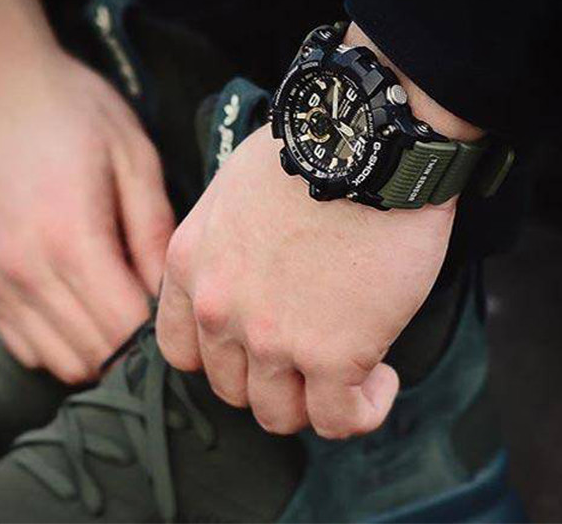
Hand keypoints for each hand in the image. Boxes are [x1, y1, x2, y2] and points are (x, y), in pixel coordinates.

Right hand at [0, 0, 173, 382]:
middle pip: (96, 353)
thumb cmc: (75, 114)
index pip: (126, 327)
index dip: (163, 334)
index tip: (184, 315)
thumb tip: (168, 292)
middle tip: (162, 319)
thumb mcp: (134, 159)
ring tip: (127, 316)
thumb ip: (153, 231)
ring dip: (103, 352)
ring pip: (62, 359)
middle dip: (137, 349)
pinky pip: (29, 346)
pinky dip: (65, 345)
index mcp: (71, 239)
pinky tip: (88, 311)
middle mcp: (27, 272)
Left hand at [156, 124, 458, 437]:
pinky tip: (380, 378)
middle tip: (310, 355)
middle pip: (232, 388)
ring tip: (349, 369)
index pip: (181, 351)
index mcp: (193, 266)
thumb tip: (252, 270)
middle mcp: (221, 309)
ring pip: (279, 414)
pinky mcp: (332, 354)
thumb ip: (223, 243)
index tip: (256, 348)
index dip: (221, 360)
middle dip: (272, 380)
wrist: (364, 141)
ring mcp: (273, 338)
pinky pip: (340, 420)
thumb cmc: (309, 153)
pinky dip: (363, 410)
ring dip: (315, 401)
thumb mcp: (233, 190)